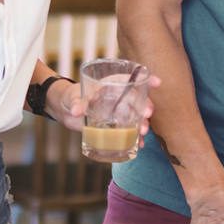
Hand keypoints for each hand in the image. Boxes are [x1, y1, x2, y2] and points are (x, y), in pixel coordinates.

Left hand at [47, 75, 161, 141]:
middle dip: (146, 106)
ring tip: (143, 133)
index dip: (144, 79)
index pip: (129, 79)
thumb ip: (75, 102)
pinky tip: (139, 144)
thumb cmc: (69, 97)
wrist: (65, 111)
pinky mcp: (115, 125)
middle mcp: (118, 97)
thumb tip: (76, 111)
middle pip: (137, 100)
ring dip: (143, 124)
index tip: (157, 82)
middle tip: (147, 116)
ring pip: (136, 116)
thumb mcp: (70, 97)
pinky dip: (135, 138)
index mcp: (109, 85)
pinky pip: (129, 130)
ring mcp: (118, 112)